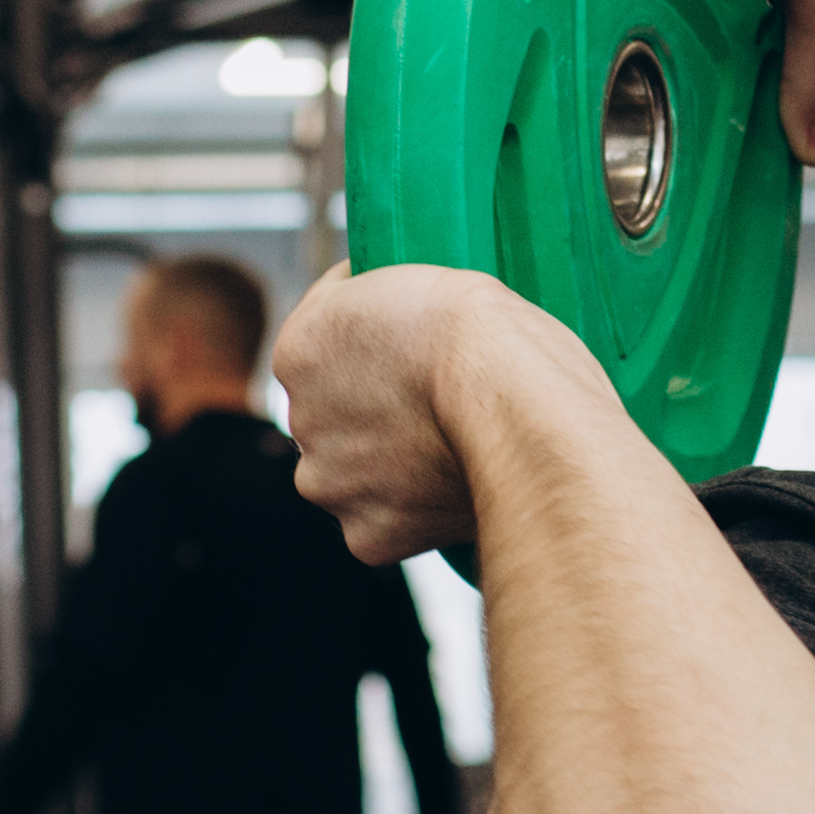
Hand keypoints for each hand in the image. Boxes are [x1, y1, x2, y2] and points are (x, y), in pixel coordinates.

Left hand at [274, 262, 544, 564]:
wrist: (515, 400)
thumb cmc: (482, 334)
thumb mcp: (411, 278)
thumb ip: (372, 310)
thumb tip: (375, 315)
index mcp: (299, 350)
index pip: (322, 355)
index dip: (368, 355)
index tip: (406, 358)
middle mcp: (300, 420)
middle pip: (332, 423)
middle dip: (371, 418)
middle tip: (430, 409)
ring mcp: (330, 483)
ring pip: (353, 479)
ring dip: (386, 471)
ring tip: (446, 450)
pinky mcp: (367, 535)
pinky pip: (386, 527)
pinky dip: (413, 515)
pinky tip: (451, 487)